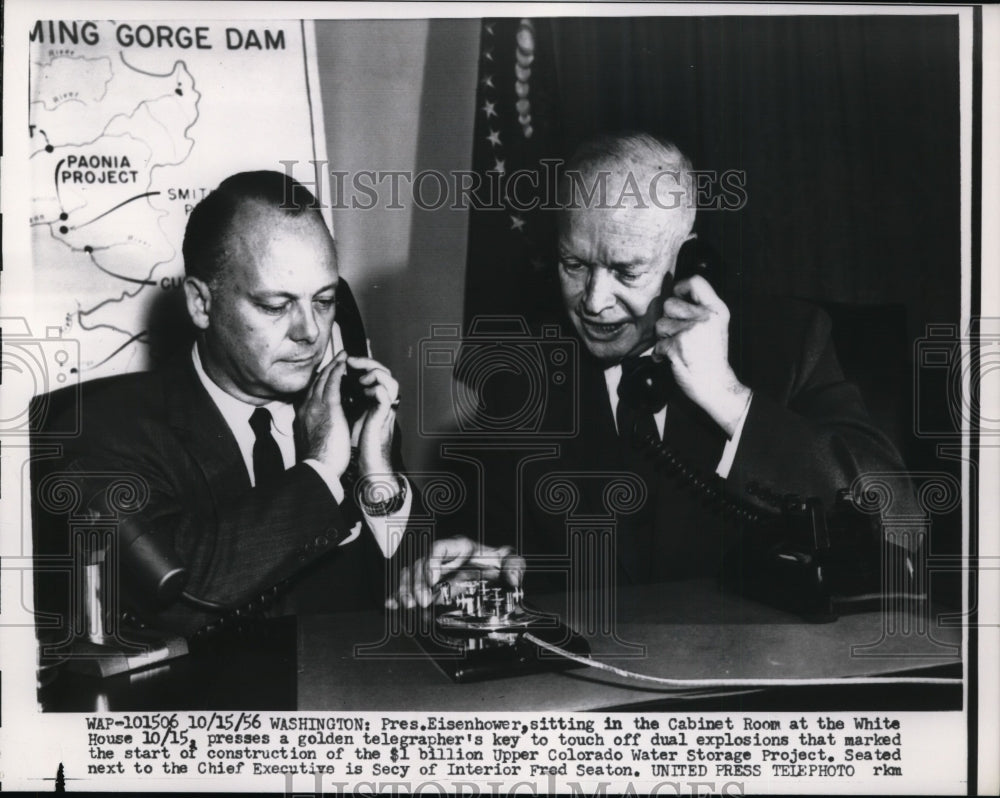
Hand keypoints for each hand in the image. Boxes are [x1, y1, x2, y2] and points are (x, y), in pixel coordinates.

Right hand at [296, 350, 351, 478]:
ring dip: (333, 365)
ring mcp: (315, 406)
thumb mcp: (313, 441)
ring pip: (323, 379)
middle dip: (327, 369)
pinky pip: (332, 383)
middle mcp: (306, 408)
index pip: (311, 393)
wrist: (318, 468)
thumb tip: (322, 426)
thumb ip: (315, 429)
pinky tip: (343, 363)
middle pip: (316, 383)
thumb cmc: (320, 460)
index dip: (320, 381)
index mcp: (302, 417)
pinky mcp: (327, 408)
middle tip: (337, 358)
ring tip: (342, 356)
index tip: (328, 373)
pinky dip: (337, 371)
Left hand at [346, 355, 399, 487]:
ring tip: (359, 375)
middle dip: (366, 362)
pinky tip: (364, 390)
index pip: (371, 374)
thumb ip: (343, 401)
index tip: (343, 358)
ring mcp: (384, 409)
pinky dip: (374, 388)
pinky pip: (385, 395)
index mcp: (371, 400)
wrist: (362, 464)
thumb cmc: (354, 444)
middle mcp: (381, 403)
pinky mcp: (384, 417)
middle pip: (383, 372)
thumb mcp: (344, 416)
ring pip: (389, 380)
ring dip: (373, 373)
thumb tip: (330, 387)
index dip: (359, 364)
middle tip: (350, 359)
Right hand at [387, 536, 526, 608]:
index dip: (431, 562)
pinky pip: (408, 586)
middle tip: (422, 602)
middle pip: (420, 564)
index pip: (438, 548)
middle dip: (417, 583)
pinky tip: (391, 604)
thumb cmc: (498, 562)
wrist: (493, 571)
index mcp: (459, 547)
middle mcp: (442, 557)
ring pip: (410, 574)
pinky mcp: (427, 584)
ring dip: (405, 590)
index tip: (432, 579)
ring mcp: (432, 570)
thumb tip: (513, 578)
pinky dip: (398, 595)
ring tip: (407, 606)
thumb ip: (514, 565)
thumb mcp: (510, 560)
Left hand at [652, 275, 750, 436]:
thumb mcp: (715, 325)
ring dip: (663, 337)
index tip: (678, 298)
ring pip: (660, 324)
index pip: (695, 281)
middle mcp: (705, 317)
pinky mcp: (677, 346)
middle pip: (670, 303)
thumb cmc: (712, 355)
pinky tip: (673, 359)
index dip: (681, 288)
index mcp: (716, 309)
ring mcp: (691, 331)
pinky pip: (657, 344)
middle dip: (669, 319)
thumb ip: (699, 307)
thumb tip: (672, 291)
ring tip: (679, 346)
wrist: (716, 384)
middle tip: (680, 334)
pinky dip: (660, 354)